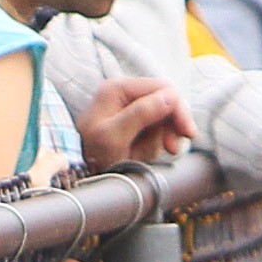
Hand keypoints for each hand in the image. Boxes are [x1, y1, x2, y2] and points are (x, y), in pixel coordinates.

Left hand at [78, 76, 193, 167]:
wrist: (75, 173)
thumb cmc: (88, 155)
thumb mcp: (113, 137)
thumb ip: (141, 114)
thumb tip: (170, 96)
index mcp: (118, 88)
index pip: (162, 88)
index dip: (178, 109)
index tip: (187, 134)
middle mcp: (125, 94)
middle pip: (166, 103)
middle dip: (170, 127)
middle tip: (172, 148)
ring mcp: (129, 109)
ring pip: (162, 120)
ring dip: (158, 140)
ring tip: (140, 156)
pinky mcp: (133, 124)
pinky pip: (155, 132)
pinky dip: (152, 146)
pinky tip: (139, 156)